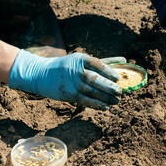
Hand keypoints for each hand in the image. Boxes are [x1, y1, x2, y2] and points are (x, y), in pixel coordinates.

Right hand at [9, 50, 125, 109]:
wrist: (41, 73)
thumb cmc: (67, 66)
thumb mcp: (82, 61)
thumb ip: (103, 62)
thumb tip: (124, 60)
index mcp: (80, 58)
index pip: (97, 64)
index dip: (109, 71)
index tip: (118, 78)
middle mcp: (75, 69)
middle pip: (94, 78)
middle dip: (108, 86)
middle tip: (120, 92)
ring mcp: (70, 82)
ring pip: (90, 91)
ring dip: (104, 97)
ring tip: (116, 101)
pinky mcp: (67, 93)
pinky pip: (84, 100)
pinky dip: (95, 104)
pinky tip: (105, 107)